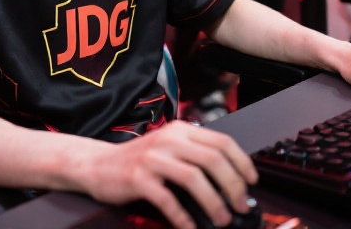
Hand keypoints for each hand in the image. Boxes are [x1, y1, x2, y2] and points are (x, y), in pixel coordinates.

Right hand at [86, 120, 256, 228]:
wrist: (99, 165)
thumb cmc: (140, 161)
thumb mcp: (170, 148)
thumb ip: (196, 156)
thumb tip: (232, 180)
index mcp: (181, 130)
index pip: (222, 141)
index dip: (242, 162)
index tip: (252, 182)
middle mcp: (169, 139)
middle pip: (213, 159)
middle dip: (233, 186)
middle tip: (241, 206)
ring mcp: (153, 158)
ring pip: (194, 178)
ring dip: (213, 202)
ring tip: (222, 219)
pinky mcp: (138, 178)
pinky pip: (167, 199)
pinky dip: (183, 217)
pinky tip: (190, 228)